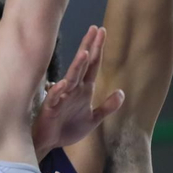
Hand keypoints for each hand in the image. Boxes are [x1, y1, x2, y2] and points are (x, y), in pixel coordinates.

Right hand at [32, 26, 124, 155]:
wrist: (50, 143)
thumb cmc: (68, 128)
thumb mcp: (93, 119)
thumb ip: (107, 107)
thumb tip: (122, 92)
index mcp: (84, 89)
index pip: (93, 65)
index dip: (98, 49)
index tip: (102, 31)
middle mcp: (74, 89)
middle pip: (83, 65)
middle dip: (89, 47)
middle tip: (95, 29)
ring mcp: (62, 97)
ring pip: (71, 78)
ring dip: (77, 66)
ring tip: (85, 52)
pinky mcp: (51, 108)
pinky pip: (55, 97)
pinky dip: (58, 90)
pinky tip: (63, 83)